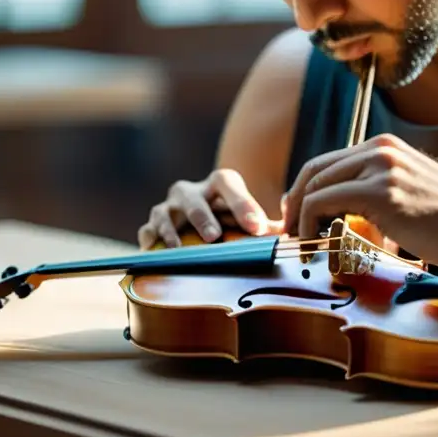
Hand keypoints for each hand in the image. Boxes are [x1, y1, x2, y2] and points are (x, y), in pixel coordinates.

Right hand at [138, 168, 284, 248]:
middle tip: (214, 237)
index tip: (258, 228)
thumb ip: (271, 226)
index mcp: (218, 184)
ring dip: (171, 230)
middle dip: (203, 218)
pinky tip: (153, 252)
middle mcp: (191, 191)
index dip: (243, 204)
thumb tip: (290, 236)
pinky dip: (149, 241)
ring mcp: (169, 207)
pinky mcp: (152, 225)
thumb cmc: (232, 218)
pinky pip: (147, 231)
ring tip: (178, 248)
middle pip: (194, 200)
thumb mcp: (251, 217)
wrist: (202, 216)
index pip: (228, 184)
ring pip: (165, 213)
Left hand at [282, 133, 437, 268]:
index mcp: (385, 147)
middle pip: (315, 170)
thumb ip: (378, 191)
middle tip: (290, 231)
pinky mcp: (380, 192)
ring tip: (302, 242)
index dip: (305, 189)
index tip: (298, 216)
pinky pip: (324, 202)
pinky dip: (309, 223)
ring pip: (315, 185)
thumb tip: (341, 212)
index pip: (329, 162)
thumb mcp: (410, 191)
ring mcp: (380, 168)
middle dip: (295, 202)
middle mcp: (379, 149)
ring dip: (299, 216)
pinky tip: (317, 244)